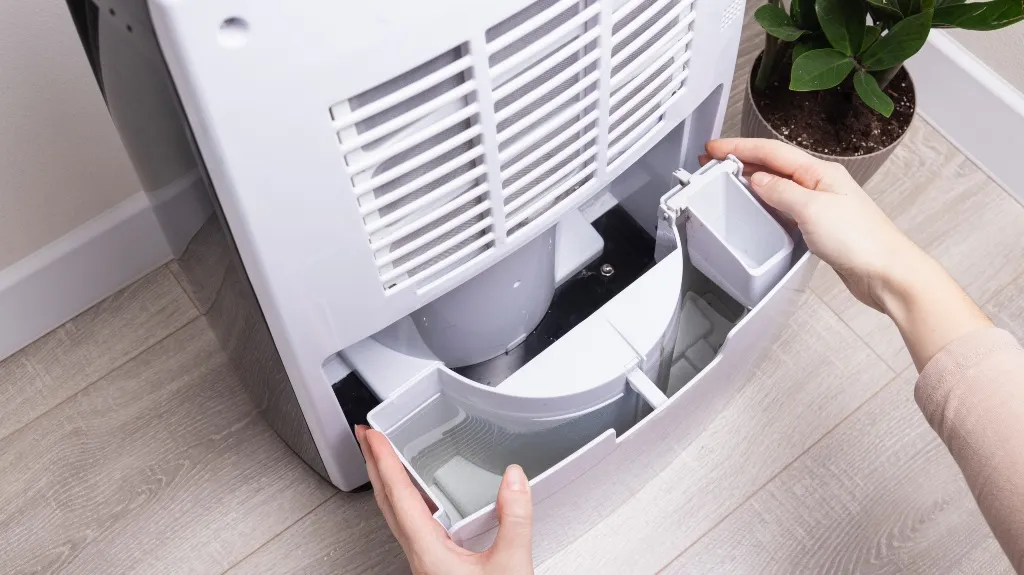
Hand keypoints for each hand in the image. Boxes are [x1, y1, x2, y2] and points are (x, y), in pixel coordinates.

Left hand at [355, 425, 534, 574]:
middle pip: (386, 503)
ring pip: (396, 517)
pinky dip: (409, 504)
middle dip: (375, 467)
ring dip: (389, 484)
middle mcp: (419, 557)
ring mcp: (425, 565)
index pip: (398, 495)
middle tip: (367, 438)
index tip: (372, 435)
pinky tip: (421, 500)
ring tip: (386, 459)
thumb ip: (513, 520)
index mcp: (427, 551)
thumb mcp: (511, 566)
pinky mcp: (436, 570)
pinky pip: (413, 528)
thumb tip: (513, 479)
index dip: (383, 460)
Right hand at [701, 138, 918, 312]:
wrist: (886, 272)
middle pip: (774, 164)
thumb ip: (780, 192)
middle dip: (741, 159)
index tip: (715, 147)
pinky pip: (784, 206)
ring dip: (751, 179)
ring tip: (727, 180)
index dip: (740, 147)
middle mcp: (820, 184)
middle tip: (713, 161)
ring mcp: (820, 204)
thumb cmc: (862, 240)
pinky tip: (756, 208)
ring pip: (778, 184)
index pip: (771, 151)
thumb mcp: (812, 209)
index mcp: (820, 172)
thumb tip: (757, 180)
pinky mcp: (819, 226)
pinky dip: (765, 202)